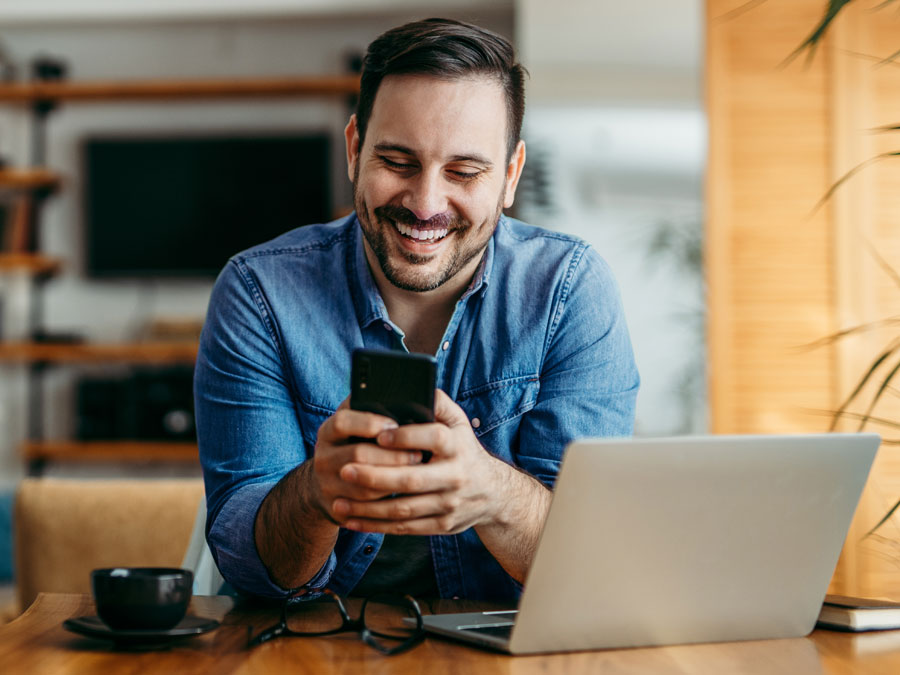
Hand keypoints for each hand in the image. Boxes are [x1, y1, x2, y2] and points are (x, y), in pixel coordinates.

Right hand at [309, 399, 423, 522]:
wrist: (325, 485)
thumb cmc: (353, 446)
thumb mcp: (355, 425)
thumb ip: (370, 410)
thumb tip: (405, 397)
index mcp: (328, 432)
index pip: (343, 422)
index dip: (369, 423)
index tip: (394, 424)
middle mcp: (323, 457)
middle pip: (358, 454)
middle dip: (392, 455)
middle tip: (418, 454)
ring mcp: (327, 484)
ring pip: (364, 485)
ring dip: (394, 479)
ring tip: (417, 473)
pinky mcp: (336, 508)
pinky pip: (365, 508)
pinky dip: (387, 501)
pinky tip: (405, 493)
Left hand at [331, 389, 507, 534]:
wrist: (492, 493)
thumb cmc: (463, 449)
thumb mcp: (459, 422)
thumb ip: (438, 403)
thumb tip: (416, 387)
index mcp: (457, 445)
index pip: (433, 438)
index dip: (406, 436)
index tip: (379, 434)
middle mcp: (455, 476)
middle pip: (412, 479)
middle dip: (375, 476)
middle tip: (344, 470)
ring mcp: (449, 504)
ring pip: (403, 510)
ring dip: (368, 508)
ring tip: (338, 502)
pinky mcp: (442, 525)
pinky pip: (404, 528)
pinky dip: (376, 526)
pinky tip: (352, 521)